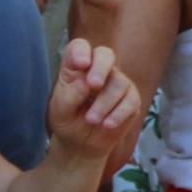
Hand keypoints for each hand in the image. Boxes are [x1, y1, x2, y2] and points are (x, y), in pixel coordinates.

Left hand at [45, 37, 143, 162]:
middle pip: (105, 55)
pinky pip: (131, 101)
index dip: (81, 51)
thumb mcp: (60, 110)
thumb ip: (69, 95)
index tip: (81, 64)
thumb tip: (85, 83)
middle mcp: (98, 70)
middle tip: (93, 85)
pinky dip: (118, 114)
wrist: (81, 143)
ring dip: (104, 103)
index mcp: (76, 67)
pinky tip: (107, 125)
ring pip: (118, 82)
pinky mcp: (131, 99)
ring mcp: (117, 82)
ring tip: (91, 121)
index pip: (79, 47)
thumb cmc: (67, 121)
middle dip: (100, 68)